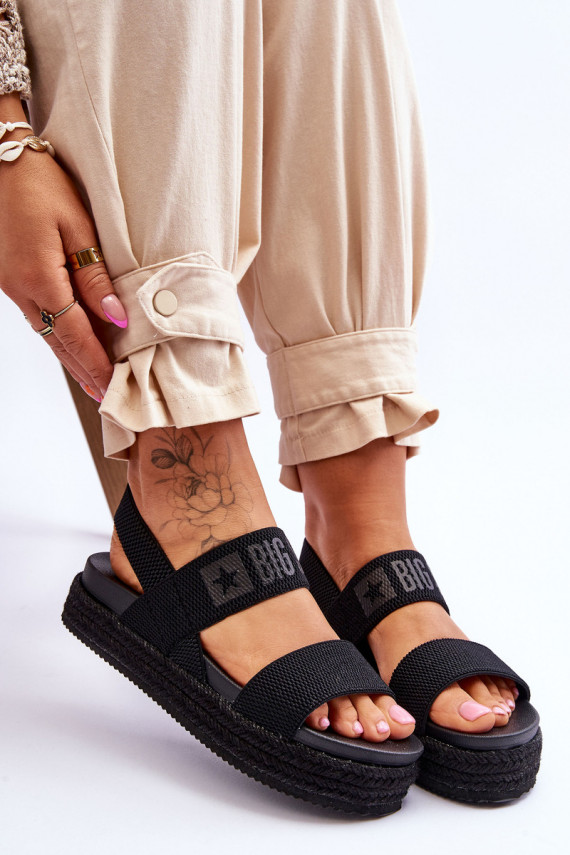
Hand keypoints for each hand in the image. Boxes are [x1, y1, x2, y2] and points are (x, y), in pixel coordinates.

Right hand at [0, 106, 126, 401]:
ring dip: (71, 358)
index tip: (113, 390)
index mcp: (39, 279)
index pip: (76, 335)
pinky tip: (72, 346)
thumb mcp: (77, 225)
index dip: (96, 365)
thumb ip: (95, 276)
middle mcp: (20, 290)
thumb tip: (116, 318)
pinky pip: (38, 318)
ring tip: (94, 382)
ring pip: (47, 334)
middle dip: (84, 372)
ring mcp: (10, 287)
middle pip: (59, 343)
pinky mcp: (9, 279)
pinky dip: (58, 337)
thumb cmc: (39, 183)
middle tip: (107, 399)